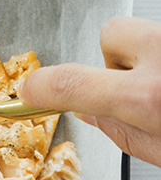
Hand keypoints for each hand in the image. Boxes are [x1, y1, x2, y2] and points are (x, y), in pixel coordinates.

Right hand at [18, 16, 160, 166]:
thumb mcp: (160, 149)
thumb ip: (119, 129)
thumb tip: (92, 111)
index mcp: (147, 98)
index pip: (70, 83)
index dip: (41, 87)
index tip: (30, 91)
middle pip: (111, 34)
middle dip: (113, 57)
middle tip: (131, 83)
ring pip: (143, 30)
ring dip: (143, 55)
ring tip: (160, 81)